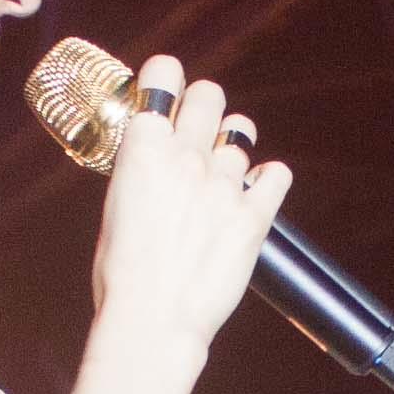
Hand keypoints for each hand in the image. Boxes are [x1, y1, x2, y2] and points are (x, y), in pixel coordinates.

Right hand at [90, 56, 293, 359]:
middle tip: (198, 134)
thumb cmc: (122, 274)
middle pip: (210, 94)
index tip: (167, 94)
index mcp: (143, 148)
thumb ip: (140, 170)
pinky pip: (277, 173)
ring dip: (233, 147)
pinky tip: (257, 191)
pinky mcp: (254, 216)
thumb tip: (153, 160)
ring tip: (223, 173)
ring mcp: (224, 184)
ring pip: (242, 132)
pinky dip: (269, 179)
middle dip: (204, 108)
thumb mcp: (116, 205)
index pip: (165, 73)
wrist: (153, 320)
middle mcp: (187, 156)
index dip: (168, 79)